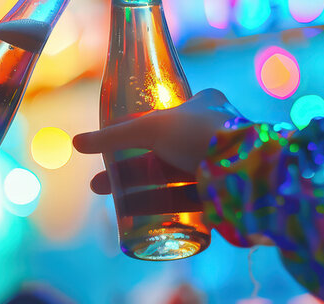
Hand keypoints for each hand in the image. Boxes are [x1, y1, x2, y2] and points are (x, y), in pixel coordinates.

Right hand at [73, 89, 240, 195]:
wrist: (247, 171)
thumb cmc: (200, 136)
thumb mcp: (151, 129)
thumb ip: (114, 136)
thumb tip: (76, 144)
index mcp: (203, 105)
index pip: (161, 118)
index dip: (133, 134)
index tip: (112, 151)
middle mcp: (213, 132)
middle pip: (162, 153)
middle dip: (130, 169)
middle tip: (101, 183)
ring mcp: (219, 164)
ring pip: (173, 179)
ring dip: (142, 191)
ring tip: (114, 202)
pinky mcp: (224, 192)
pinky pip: (189, 200)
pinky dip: (166, 209)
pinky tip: (144, 218)